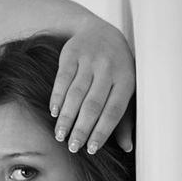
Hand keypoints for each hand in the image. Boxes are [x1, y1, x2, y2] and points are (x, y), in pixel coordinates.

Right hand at [50, 18, 135, 155]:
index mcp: (126, 79)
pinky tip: (54, 112)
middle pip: (93, 105)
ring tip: (60, 135)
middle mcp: (109, 68)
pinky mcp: (72, 53)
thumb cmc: (115, 69)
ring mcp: (90, 59)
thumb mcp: (125, 90)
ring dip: (66, 117)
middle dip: (81, 129)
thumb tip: (127, 147)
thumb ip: (125, 119)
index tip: (91, 150)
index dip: (101, 131)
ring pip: (76, 93)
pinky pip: (63, 79)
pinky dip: (57, 97)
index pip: (113, 111)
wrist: (99, 30)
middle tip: (72, 147)